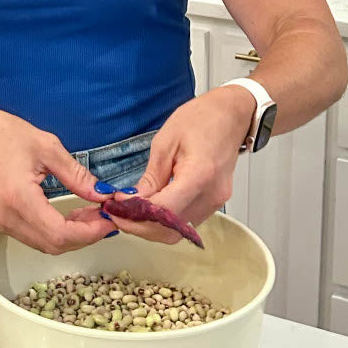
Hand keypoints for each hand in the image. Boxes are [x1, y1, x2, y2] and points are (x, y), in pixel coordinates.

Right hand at [0, 109, 115, 253]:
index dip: (89, 233)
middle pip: (53, 245)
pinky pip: (33, 236)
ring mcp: (0, 222)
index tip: (110, 221)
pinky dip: (55, 232)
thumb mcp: (47, 147)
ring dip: (71, 235)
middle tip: (106, 217)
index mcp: (19, 198)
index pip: (60, 233)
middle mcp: (6, 218)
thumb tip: (103, 194)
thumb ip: (77, 175)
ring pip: (44, 244)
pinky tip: (70, 216)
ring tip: (92, 215)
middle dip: (84, 236)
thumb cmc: (3, 133)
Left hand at [107, 86, 254, 243]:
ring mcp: (216, 202)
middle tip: (116, 214)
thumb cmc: (201, 119)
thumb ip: (150, 177)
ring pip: (178, 231)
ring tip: (128, 211)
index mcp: (199, 174)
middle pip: (170, 229)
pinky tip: (148, 208)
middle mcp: (211, 195)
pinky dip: (164, 220)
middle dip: (139, 227)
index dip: (136, 214)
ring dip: (150, 226)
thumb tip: (132, 200)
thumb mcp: (165, 142)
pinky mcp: (214, 203)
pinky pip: (186, 221)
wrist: (231, 116)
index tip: (116, 208)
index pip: (164, 210)